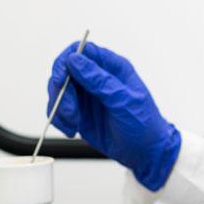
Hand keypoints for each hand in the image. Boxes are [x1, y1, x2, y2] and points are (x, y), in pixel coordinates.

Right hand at [49, 42, 181, 189]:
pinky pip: (58, 108)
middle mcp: (97, 78)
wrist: (145, 153)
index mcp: (113, 68)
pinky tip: (71, 129)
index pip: (83, 50)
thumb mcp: (124, 102)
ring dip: (60, 107)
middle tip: (71, 111)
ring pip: (58, 90)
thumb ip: (99, 81)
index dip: (66, 61)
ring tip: (74, 123)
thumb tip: (76, 59)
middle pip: (64, 70)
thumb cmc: (144, 125)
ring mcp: (87, 94)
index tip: (60, 80)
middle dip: (62, 91)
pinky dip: (59, 119)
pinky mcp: (79, 111)